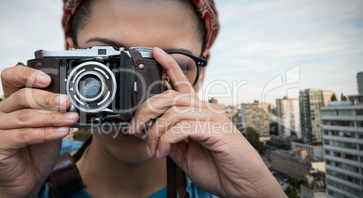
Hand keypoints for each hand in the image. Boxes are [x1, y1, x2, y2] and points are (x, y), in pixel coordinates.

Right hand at [0, 66, 78, 196]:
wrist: (26, 178)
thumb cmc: (37, 150)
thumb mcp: (49, 125)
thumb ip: (53, 112)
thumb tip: (69, 100)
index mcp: (11, 101)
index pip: (12, 77)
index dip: (28, 74)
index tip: (48, 79)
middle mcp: (1, 111)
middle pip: (23, 96)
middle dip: (49, 99)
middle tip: (67, 102)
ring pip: (26, 117)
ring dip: (53, 117)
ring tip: (71, 119)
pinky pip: (25, 135)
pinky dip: (46, 133)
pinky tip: (61, 132)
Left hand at [128, 47, 284, 196]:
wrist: (242, 186)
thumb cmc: (218, 169)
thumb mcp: (185, 154)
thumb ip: (171, 139)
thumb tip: (151, 133)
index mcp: (200, 112)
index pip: (183, 84)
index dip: (170, 66)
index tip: (156, 52)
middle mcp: (207, 110)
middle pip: (171, 96)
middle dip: (146, 110)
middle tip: (134, 128)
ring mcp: (213, 118)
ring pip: (173, 111)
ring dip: (155, 131)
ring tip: (152, 149)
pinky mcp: (216, 129)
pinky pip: (182, 127)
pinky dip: (166, 140)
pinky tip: (162, 152)